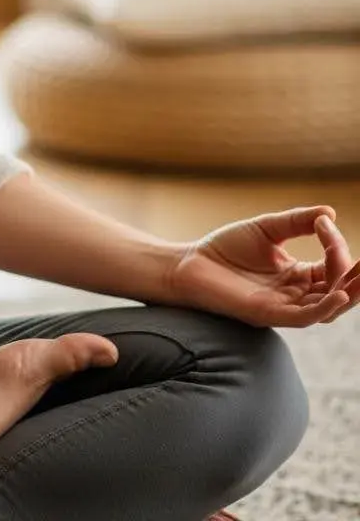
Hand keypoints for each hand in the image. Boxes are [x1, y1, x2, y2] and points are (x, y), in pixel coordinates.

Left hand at [166, 205, 359, 327]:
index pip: (333, 267)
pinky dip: (324, 307)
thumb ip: (296, 221)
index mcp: (299, 276)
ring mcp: (283, 306)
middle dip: (356, 278)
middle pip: (339, 291)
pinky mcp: (267, 314)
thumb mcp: (266, 229)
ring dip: (349, 292)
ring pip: (328, 307)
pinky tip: (338, 294)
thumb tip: (330, 212)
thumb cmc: (224, 248)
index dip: (336, 246)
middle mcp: (296, 295)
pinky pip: (304, 317)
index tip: (323, 222)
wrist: (188, 262)